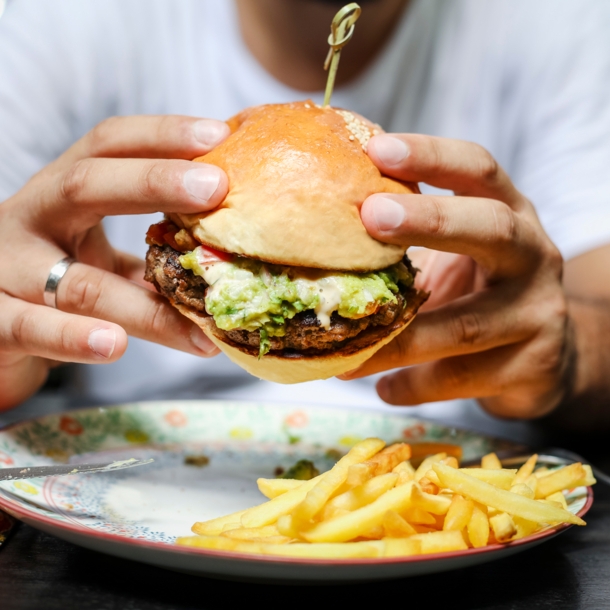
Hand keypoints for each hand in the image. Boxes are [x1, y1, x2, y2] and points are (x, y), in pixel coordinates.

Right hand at [0, 115, 229, 408]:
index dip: (160, 135)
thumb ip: (149, 257)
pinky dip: (73, 338)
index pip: (108, 146)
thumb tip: (230, 259)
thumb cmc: (51, 281)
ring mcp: (6, 270)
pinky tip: (113, 345)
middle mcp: (31, 220)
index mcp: (61, 195)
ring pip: (73, 280)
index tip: (218, 134)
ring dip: (138, 300)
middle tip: (216, 186)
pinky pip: (30, 328)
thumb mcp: (97, 258)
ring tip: (197, 310)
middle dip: (152, 181)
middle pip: (84, 185)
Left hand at [344, 134, 571, 419]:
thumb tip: (311, 233)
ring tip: (343, 348)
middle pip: (492, 229)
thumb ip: (405, 242)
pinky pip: (462, 379)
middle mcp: (532, 255)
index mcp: (508, 214)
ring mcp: (537, 313)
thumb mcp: (453, 256)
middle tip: (370, 216)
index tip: (377, 149)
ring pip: (466, 325)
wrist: (545, 357)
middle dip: (430, 221)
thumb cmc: (478, 293)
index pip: (477, 169)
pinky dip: (415, 385)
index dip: (432, 156)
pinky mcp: (533, 367)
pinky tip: (384, 388)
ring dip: (399, 337)